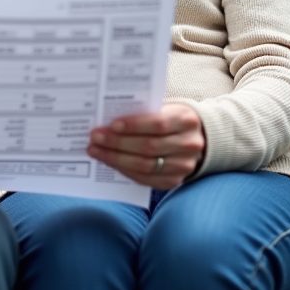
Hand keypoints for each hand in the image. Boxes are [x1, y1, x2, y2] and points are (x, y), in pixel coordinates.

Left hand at [87, 104, 205, 188]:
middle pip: (149, 147)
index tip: (111, 125)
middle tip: (95, 138)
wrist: (194, 138)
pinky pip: (145, 179)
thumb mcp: (164, 108)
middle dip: (118, 143)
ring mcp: (183, 166)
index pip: (158, 124)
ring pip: (145, 166)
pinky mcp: (173, 181)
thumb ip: (143, 112)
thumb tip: (108, 119)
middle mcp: (189, 145)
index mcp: (186, 120)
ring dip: (116, 159)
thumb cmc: (170, 119)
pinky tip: (109, 162)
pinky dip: (124, 170)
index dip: (134, 125)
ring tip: (96, 150)